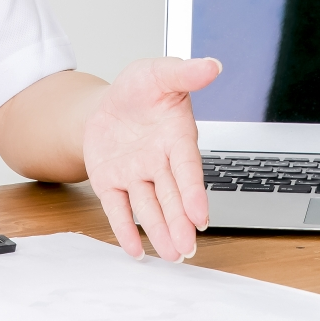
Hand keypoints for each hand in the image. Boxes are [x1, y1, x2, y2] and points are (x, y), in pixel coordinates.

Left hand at [84, 56, 221, 260]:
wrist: (107, 104)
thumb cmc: (138, 90)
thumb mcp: (157, 73)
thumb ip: (183, 73)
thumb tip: (212, 65)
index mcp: (175, 138)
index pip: (187, 168)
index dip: (194, 192)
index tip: (201, 216)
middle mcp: (158, 162)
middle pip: (171, 197)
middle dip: (180, 223)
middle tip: (188, 247)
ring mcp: (135, 176)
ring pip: (149, 207)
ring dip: (160, 231)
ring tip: (173, 255)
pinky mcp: (112, 184)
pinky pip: (118, 209)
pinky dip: (126, 230)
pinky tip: (136, 251)